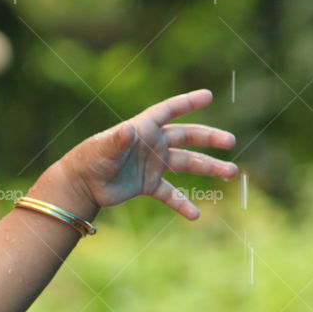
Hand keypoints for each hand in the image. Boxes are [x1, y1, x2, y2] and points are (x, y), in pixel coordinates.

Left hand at [62, 89, 237, 218]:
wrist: (82, 184)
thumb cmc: (90, 160)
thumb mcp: (104, 149)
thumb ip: (118, 140)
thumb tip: (127, 130)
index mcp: (143, 128)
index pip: (169, 110)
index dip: (187, 102)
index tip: (208, 96)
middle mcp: (152, 143)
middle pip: (187, 136)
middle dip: (209, 138)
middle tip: (230, 143)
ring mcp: (153, 164)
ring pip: (187, 163)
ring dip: (209, 168)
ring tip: (231, 173)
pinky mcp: (149, 185)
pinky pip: (171, 194)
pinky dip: (182, 203)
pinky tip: (195, 215)